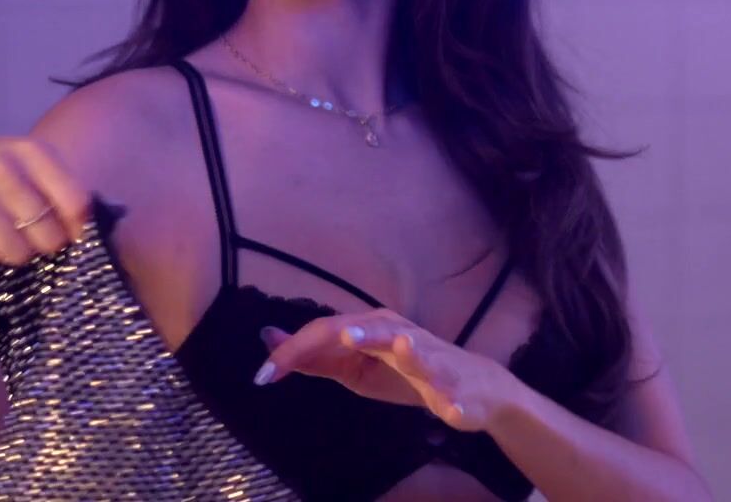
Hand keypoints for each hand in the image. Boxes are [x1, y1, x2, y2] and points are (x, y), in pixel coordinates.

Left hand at [255, 310, 523, 431]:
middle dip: (317, 344)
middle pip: (354, 329)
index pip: (324, 332)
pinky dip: (443, 390)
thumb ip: (316, 357)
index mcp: (371, 327)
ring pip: (408, 345)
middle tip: (283, 360)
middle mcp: (396, 331)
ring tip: (373, 341)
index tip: (260, 376)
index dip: (291, 352)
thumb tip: (269, 338)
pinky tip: (445, 404)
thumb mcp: (353, 369)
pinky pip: (445, 384)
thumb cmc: (406, 374)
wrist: (471, 387)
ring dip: (392, 344)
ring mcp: (427, 354)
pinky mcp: (451, 379)